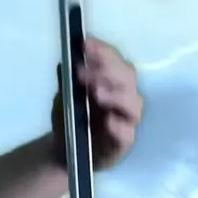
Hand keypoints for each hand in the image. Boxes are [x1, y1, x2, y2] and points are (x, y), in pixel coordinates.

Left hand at [51, 37, 142, 170]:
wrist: (66, 153)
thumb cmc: (71, 120)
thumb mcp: (64, 97)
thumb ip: (67, 81)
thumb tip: (65, 62)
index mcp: (112, 80)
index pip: (114, 59)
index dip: (102, 51)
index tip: (85, 44)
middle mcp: (124, 96)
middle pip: (127, 77)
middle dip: (108, 70)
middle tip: (84, 72)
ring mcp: (126, 120)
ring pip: (133, 103)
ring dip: (116, 95)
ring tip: (97, 93)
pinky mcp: (123, 143)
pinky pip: (127, 135)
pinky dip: (119, 127)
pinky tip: (109, 121)